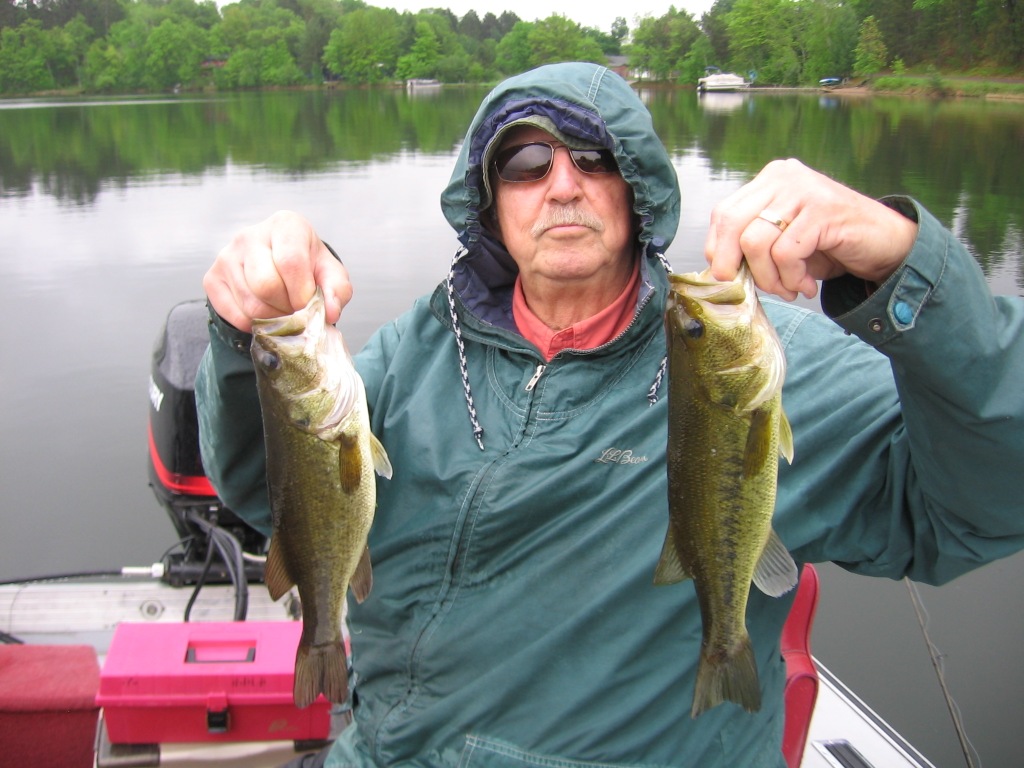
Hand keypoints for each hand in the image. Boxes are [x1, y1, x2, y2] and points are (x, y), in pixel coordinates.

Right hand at [203, 210, 351, 331]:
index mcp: (285, 225)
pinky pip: (235, 315)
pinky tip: (265, 312)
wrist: (277, 265)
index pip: (290, 262)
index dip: (302, 291)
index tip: (308, 302)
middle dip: (286, 307)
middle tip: (295, 308)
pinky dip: (254, 325)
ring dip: (272, 318)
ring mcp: (226, 256)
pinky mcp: (212, 278)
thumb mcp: (330, 274)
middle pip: (266, 285)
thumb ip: (337, 291)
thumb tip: (330, 313)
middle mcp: (250, 235)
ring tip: (282, 309)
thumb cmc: (308, 267)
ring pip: (251, 304)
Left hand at [704, 159, 917, 300]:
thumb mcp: (783, 241)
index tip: (731, 276)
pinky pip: (786, 253)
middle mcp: (783, 177)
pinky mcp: (823, 211)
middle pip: (732, 223)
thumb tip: (719, 270)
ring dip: (770, 278)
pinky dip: (792, 278)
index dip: (719, 250)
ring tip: (790, 289)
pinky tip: (807, 285)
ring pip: (756, 242)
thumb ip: (753, 244)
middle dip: (733, 265)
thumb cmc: (830, 245)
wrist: (886, 243)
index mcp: (769, 180)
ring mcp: (804, 190)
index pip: (723, 213)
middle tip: (749, 288)